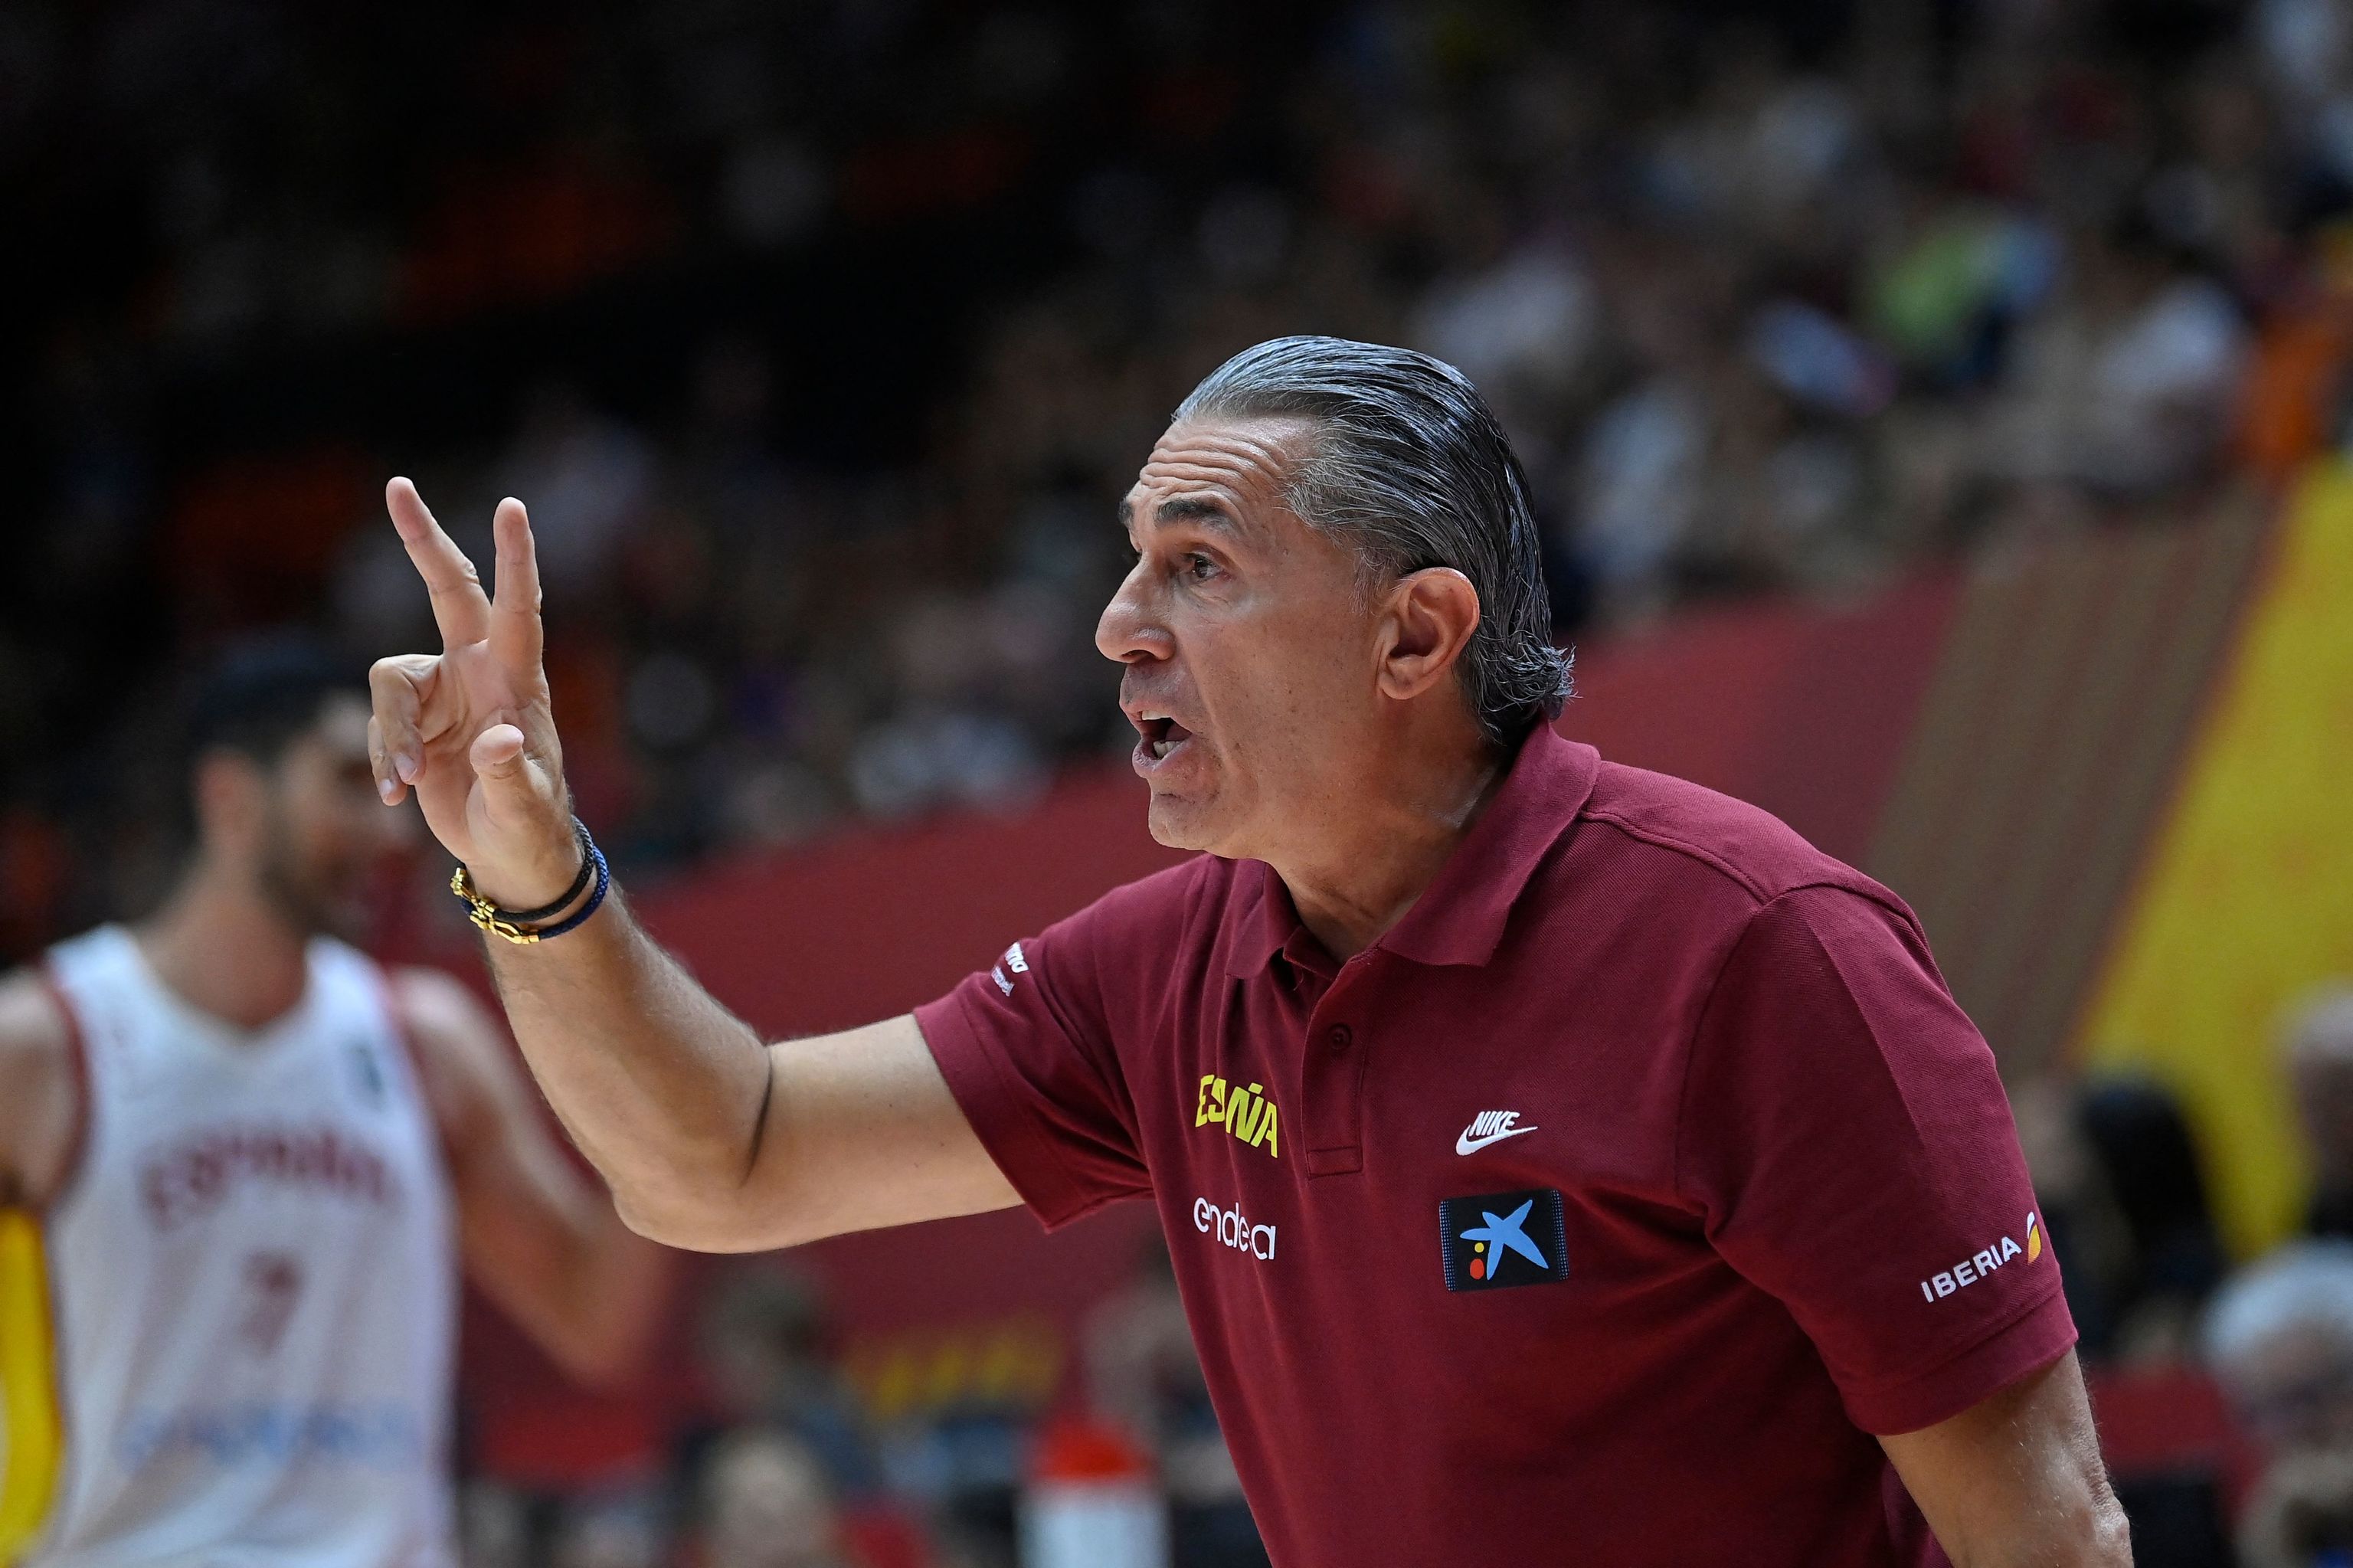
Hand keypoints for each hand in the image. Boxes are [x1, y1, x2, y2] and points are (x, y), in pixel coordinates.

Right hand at [369, 478, 579, 909]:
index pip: (517, 608)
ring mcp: (442, 693)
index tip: (511, 506)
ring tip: (404, 784)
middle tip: (397, 484)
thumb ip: (510, 775)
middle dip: (422, 539)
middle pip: (447, 591)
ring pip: (389, 682)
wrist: (509, 855)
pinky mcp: (412, 721)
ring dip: (390, 734)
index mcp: (516, 679)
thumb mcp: (525, 808)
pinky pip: (379, 725)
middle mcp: (476, 671)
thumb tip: (496, 742)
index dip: (514, 559)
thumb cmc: (530, 827)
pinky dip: (382, 759)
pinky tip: (396, 797)